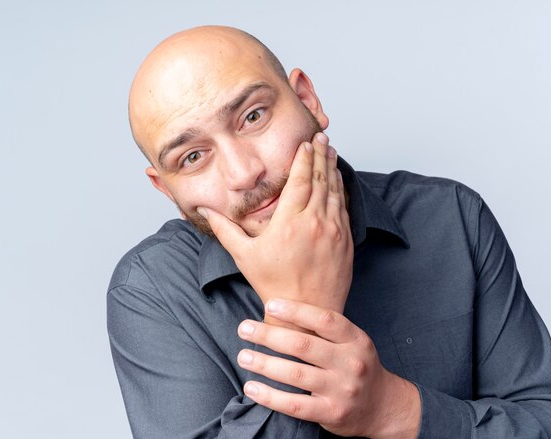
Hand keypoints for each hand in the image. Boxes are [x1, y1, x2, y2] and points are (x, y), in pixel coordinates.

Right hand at [198, 133, 353, 318]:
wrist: (306, 312)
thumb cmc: (273, 285)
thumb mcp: (244, 256)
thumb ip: (224, 230)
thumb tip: (204, 211)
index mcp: (289, 222)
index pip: (300, 180)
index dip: (303, 159)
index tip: (305, 143)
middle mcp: (315, 222)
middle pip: (320, 179)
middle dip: (320, 155)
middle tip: (321, 137)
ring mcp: (334, 231)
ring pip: (335, 191)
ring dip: (332, 169)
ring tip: (330, 151)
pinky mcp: (346, 241)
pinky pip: (344, 208)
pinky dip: (341, 190)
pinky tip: (338, 180)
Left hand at [236, 299, 420, 438]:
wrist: (382, 406)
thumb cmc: (357, 366)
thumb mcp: (352, 342)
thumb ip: (325, 330)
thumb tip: (282, 312)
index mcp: (355, 340)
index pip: (324, 319)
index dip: (296, 311)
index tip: (270, 305)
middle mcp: (351, 363)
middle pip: (304, 345)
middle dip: (269, 335)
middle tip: (245, 328)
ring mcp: (342, 390)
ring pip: (296, 374)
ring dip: (264, 364)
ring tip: (244, 356)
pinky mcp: (331, 413)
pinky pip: (295, 404)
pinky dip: (270, 396)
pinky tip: (252, 388)